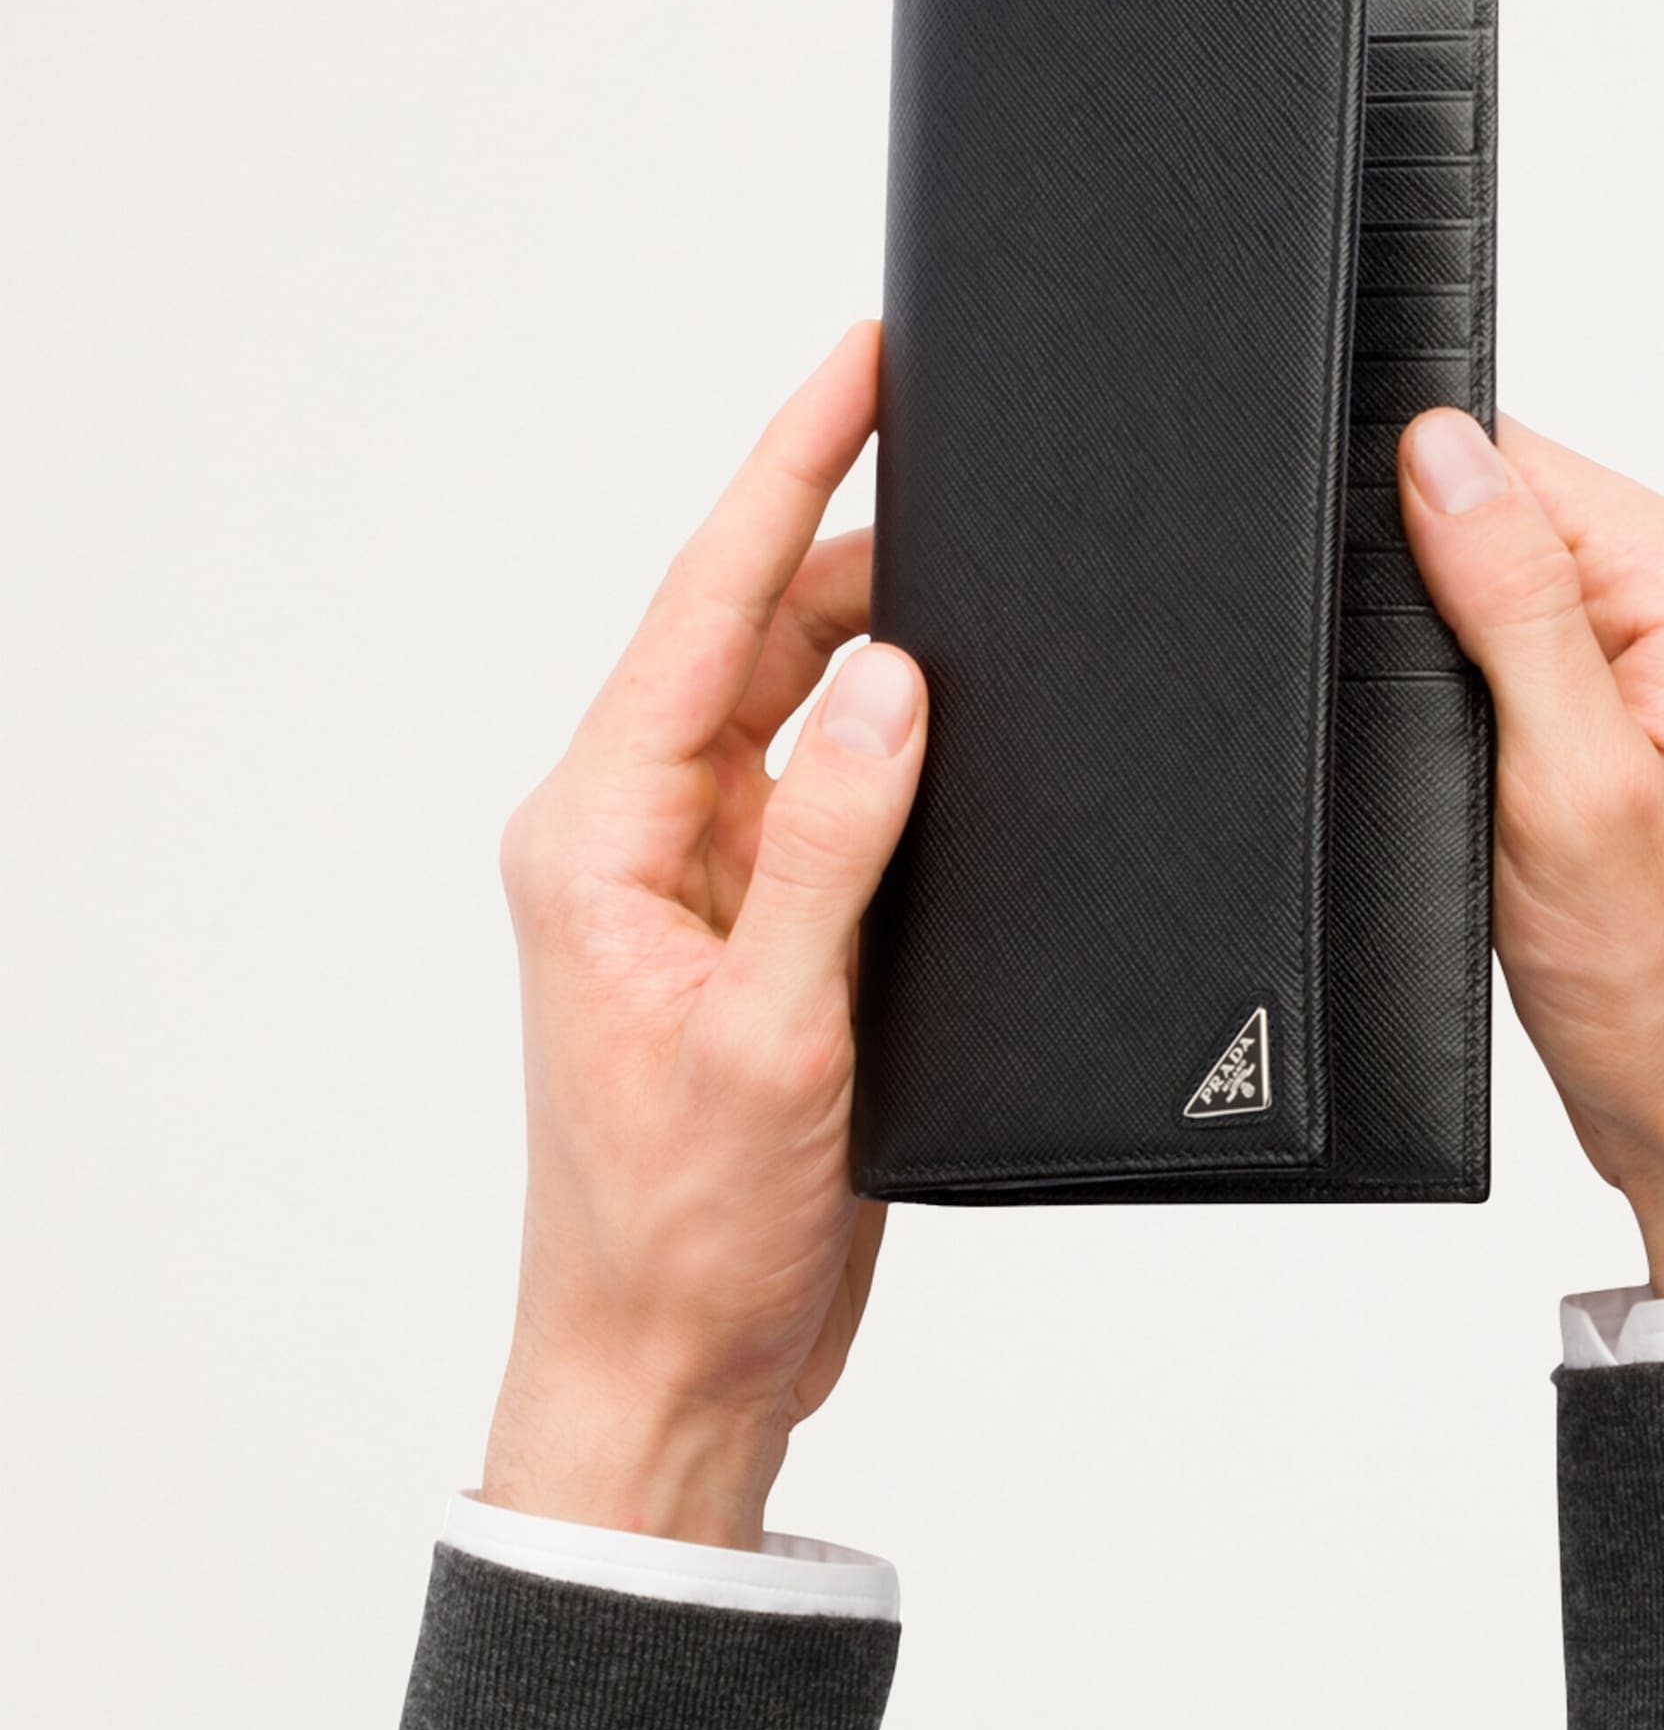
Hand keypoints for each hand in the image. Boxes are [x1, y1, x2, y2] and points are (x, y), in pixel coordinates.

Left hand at [482, 322, 923, 1546]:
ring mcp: (702, 891)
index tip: (857, 366)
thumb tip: (885, 681)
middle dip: (851, 546)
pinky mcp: (762, 943)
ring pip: (798, 720)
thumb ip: (824, 845)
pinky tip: (975, 742)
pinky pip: (833, 811)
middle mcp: (642, 841)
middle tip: (970, 460)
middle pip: (751, 643)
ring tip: (996, 587)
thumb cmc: (681, 1228)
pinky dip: (902, 767)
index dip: (784, 475)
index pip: (700, 612)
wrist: (676, 1363)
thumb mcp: (767, 1033)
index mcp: (601, 837)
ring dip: (884, 660)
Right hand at [1399, 408, 1663, 1297]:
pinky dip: (1491, 725)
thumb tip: (1443, 450)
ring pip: (1512, 601)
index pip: (1518, 458)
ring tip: (1491, 785)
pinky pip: (1537, 671)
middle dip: (1440, 608)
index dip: (1421, 515)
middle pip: (1514, 521)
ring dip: (1464, 677)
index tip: (1402, 625)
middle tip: (1460, 740)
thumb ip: (1511, 603)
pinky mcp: (1651, 731)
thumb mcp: (1568, 783)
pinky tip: (1501, 800)